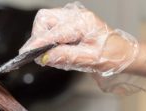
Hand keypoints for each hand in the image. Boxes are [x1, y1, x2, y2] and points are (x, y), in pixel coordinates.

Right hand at [20, 2, 138, 76]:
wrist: (119, 53)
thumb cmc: (110, 55)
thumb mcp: (90, 59)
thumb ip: (66, 56)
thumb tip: (45, 57)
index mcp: (83, 23)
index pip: (53, 32)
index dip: (38, 43)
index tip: (26, 53)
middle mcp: (75, 16)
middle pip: (44, 19)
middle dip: (38, 36)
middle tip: (39, 54)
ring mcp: (71, 17)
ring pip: (45, 21)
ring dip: (42, 38)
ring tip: (50, 54)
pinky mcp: (68, 22)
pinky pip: (50, 27)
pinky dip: (47, 39)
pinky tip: (56, 50)